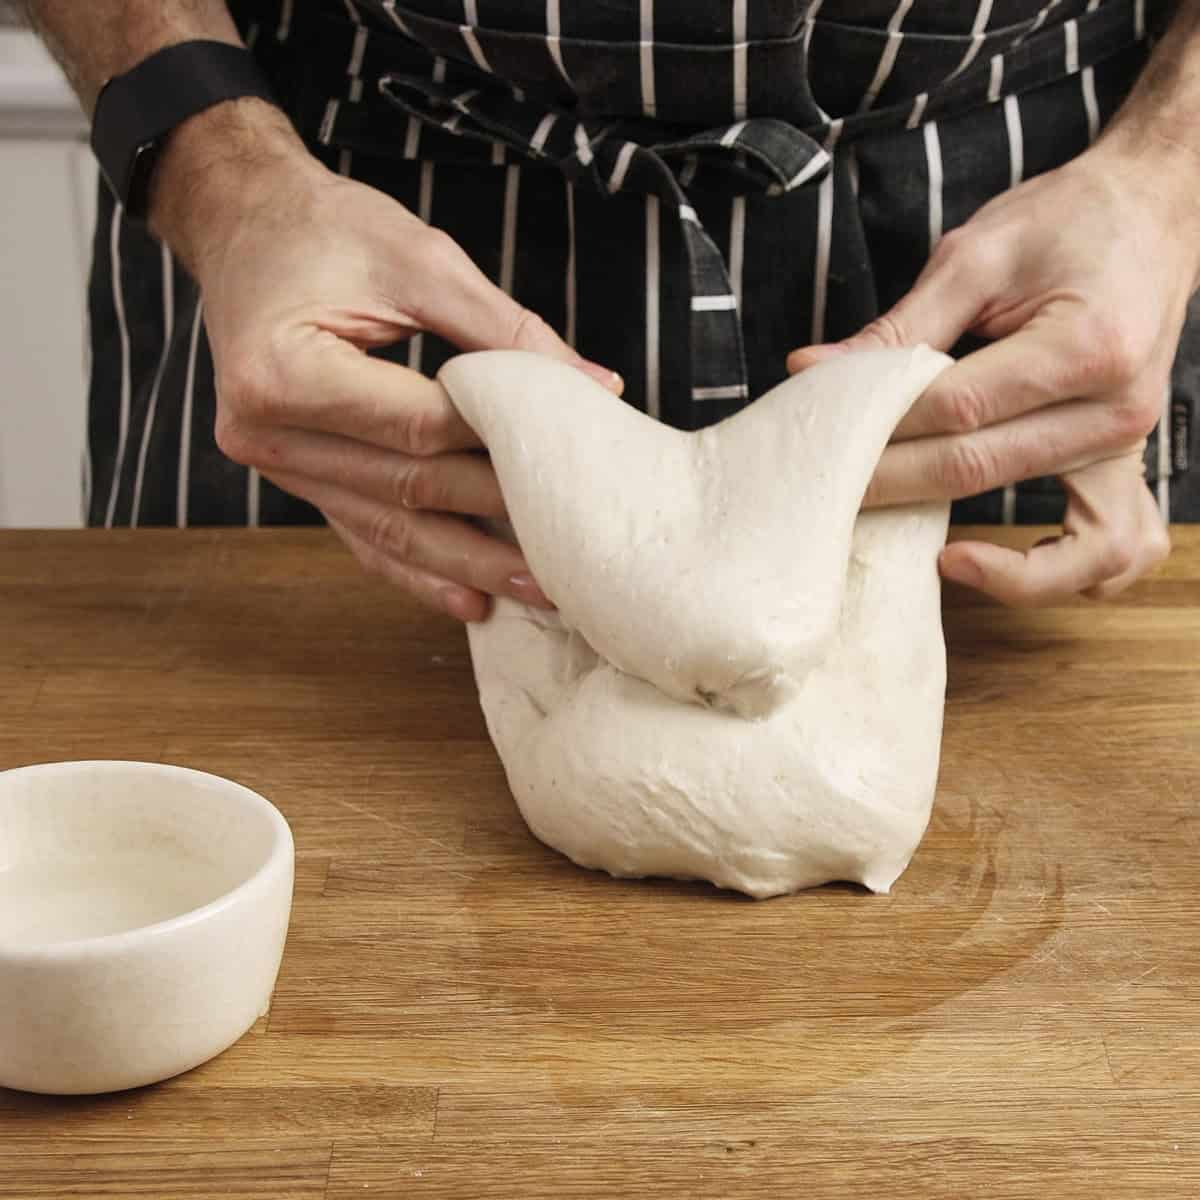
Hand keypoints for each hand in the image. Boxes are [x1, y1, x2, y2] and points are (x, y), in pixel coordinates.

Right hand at [151, 101, 620, 621]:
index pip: (416, 425)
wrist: (244, 224)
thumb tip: (598, 389)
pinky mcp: (292, 475)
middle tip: (570, 548)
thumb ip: (508, 332)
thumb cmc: (326, 229)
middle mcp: (264, 429)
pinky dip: (417, 568)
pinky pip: (361, 533)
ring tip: (535, 591)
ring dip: (464, 564)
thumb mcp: (422, 261)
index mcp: (282, 369)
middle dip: (491, 516)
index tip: (565, 459)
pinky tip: (469, 599)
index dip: (495, 444)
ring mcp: (273, 462)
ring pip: (385, 529)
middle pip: (404, 487)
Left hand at [787, 138, 1198, 601]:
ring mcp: (1131, 444)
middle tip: (826, 494)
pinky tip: (988, 562)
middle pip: (980, 469)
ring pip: (1060, 540)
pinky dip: (1057, 574)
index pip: (957, 410)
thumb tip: (812, 372)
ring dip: (983, 560)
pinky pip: (1114, 549)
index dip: (878, 427)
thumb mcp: (977, 253)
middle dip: (892, 486)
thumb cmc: (1070, 220)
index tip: (817, 433)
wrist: (1155, 207)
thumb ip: (899, 325)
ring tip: (912, 546)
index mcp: (1086, 345)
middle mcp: (1118, 407)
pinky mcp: (1128, 461)